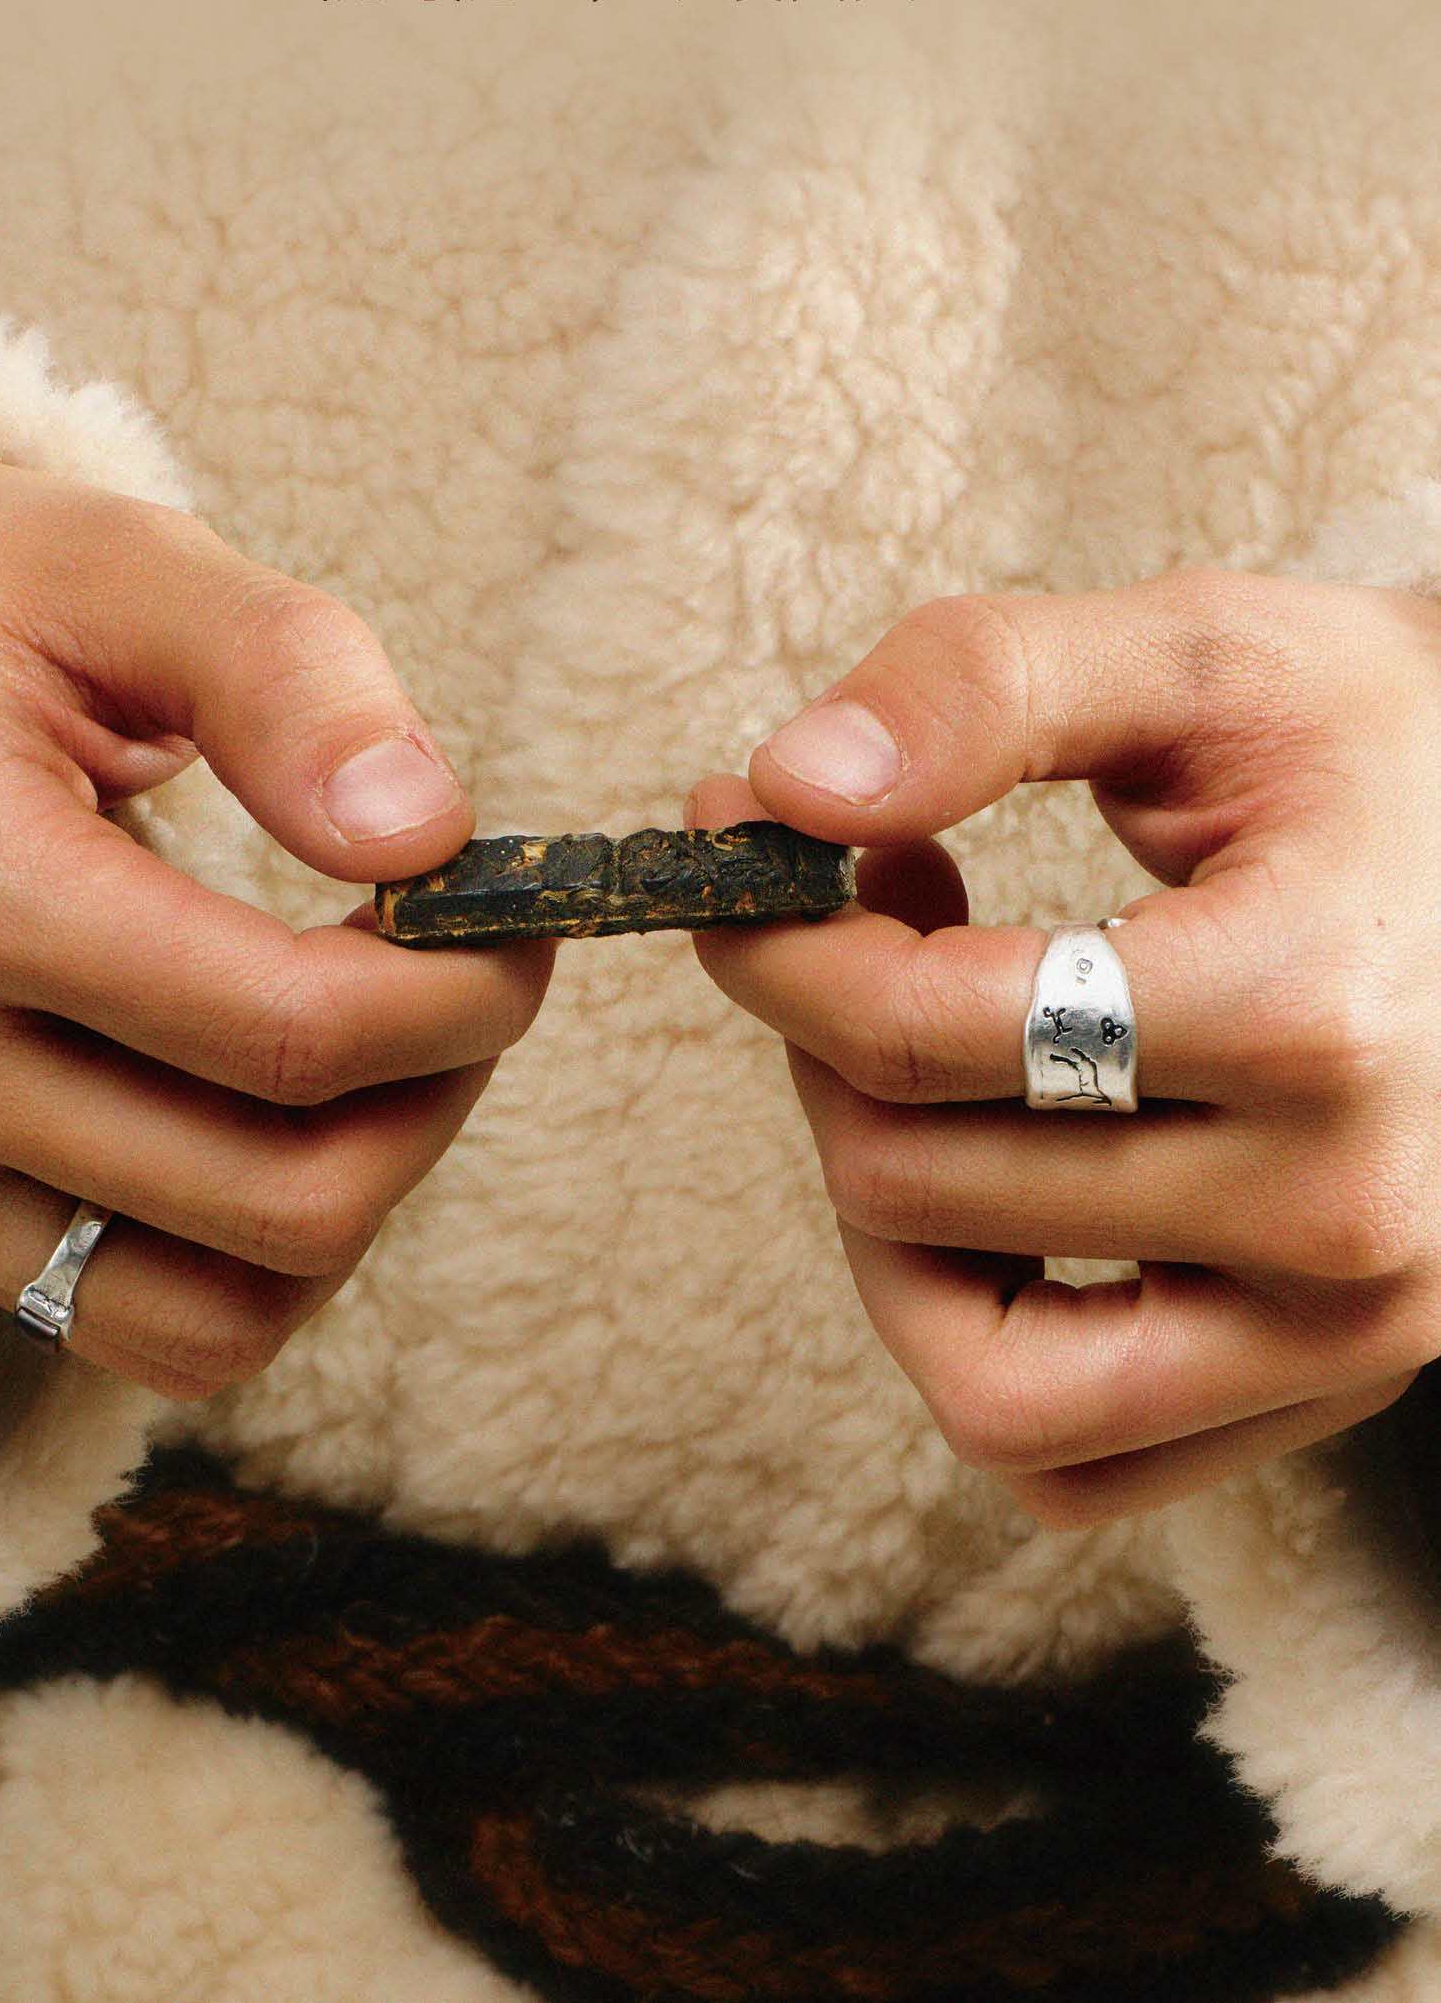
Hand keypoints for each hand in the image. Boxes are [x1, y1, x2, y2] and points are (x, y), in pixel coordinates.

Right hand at [0, 459, 551, 1397]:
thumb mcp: (125, 565)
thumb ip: (287, 678)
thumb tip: (426, 837)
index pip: (288, 1034)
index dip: (459, 995)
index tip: (510, 921)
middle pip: (277, 1199)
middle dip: (433, 1095)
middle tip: (468, 980)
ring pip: (217, 1312)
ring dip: (354, 1197)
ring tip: (383, 1056)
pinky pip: (133, 1324)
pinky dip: (252, 1260)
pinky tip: (284, 1122)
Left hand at [690, 572, 1440, 1523]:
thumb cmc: (1375, 739)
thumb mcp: (1198, 653)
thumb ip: (982, 687)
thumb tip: (782, 789)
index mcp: (1311, 1011)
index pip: (917, 1036)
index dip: (775, 942)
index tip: (741, 851)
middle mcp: (1346, 1214)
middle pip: (914, 1191)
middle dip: (821, 1046)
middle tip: (847, 927)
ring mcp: (1355, 1329)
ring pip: (987, 1387)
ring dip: (885, 1228)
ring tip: (918, 1068)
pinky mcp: (1339, 1379)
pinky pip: (1082, 1461)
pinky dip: (987, 1343)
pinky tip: (999, 1171)